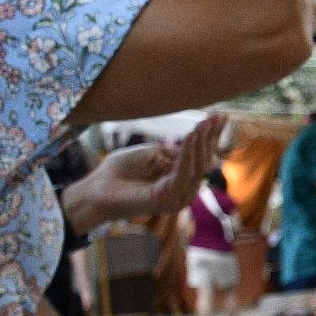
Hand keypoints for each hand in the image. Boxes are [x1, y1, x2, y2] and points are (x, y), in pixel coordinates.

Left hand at [63, 117, 224, 228]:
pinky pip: (183, 174)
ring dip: (202, 143)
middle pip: (204, 161)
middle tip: (217, 117)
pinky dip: (188, 154)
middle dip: (211, 138)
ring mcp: (177, 196)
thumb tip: (198, 142)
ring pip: (197, 167)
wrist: (96, 189)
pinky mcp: (168, 199)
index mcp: (179, 177)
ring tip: (204, 124)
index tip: (220, 116)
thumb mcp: (151, 153)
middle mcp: (183, 189)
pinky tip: (191, 136)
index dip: (211, 136)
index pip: (201, 156)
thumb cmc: (120, 171)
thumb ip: (174, 152)